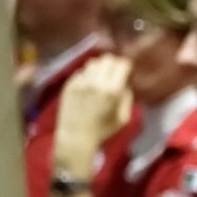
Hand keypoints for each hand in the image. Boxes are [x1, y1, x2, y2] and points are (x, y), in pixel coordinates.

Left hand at [53, 55, 131, 169]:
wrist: (75, 137)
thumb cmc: (102, 130)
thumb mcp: (123, 118)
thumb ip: (126, 98)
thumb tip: (126, 85)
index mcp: (112, 90)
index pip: (122, 65)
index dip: (125, 67)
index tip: (126, 72)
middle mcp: (96, 82)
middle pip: (107, 59)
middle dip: (112, 64)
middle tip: (113, 73)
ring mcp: (81, 82)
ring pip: (93, 63)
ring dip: (99, 69)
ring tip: (99, 79)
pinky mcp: (69, 84)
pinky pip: (81, 72)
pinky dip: (86, 76)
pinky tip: (87, 88)